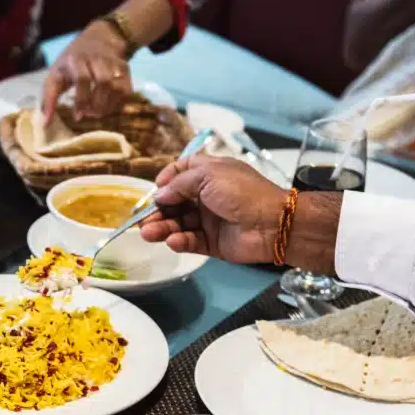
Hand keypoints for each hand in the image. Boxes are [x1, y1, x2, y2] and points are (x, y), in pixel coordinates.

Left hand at [41, 21, 132, 121]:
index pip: (82, 78)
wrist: (99, 38)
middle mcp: (98, 58)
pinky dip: (118, 104)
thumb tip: (45, 124)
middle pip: (104, 82)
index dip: (81, 100)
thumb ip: (49, 98)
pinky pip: (126, 91)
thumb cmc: (71, 62)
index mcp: (77, 58)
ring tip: (96, 113)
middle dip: (96, 104)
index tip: (77, 116)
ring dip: (107, 106)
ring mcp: (114, 62)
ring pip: (117, 88)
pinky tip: (107, 107)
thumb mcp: (56, 74)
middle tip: (88, 114)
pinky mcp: (125, 69)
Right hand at [138, 155, 284, 262]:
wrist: (273, 223)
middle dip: (157, 210)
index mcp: (210, 174)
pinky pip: (190, 241)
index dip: (166, 179)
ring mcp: (209, 220)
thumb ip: (179, 184)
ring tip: (148, 234)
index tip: (155, 189)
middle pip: (175, 202)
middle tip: (141, 221)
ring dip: (162, 228)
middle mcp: (208, 196)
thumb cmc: (241, 192)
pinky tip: (173, 241)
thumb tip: (159, 195)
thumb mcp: (208, 176)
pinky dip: (179, 241)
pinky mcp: (212, 242)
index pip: (182, 172)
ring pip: (178, 224)